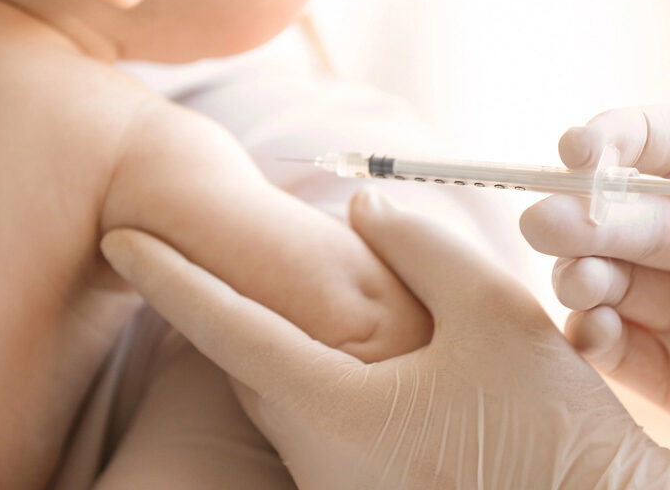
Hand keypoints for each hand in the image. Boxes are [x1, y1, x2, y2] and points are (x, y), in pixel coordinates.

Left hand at [101, 189, 669, 489]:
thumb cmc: (551, 428)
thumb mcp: (494, 313)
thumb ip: (421, 246)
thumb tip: (362, 207)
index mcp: (336, 408)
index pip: (226, 326)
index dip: (169, 274)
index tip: (118, 235)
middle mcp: (319, 459)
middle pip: (246, 363)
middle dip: (223, 304)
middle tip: (210, 246)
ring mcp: (339, 489)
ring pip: (280, 397)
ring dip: (274, 342)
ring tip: (290, 293)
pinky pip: (316, 428)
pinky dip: (314, 381)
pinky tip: (360, 360)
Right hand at [521, 106, 669, 488]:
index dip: (622, 140)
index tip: (578, 150)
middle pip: (631, 214)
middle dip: (585, 214)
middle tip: (547, 225)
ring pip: (611, 276)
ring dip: (582, 273)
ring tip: (581, 284)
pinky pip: (617, 346)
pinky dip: (594, 336)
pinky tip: (596, 333)